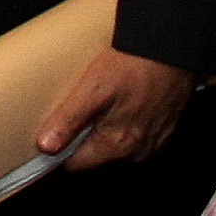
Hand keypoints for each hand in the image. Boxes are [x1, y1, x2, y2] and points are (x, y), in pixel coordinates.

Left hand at [32, 46, 192, 170]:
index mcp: (117, 146)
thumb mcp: (91, 91)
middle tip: (82, 106)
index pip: (76, 164)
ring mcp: (153, 141)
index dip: (60, 148)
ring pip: (114, 143)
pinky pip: (134, 133)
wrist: (169, 50)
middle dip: (83, 135)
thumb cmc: (134, 67)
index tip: (55, 129)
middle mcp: (138, 150)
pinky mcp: (163, 128)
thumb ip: (68, 121)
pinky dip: (124, 120)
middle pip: (95, 154)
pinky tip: (122, 99)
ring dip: (104, 127)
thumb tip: (46, 146)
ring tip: (103, 100)